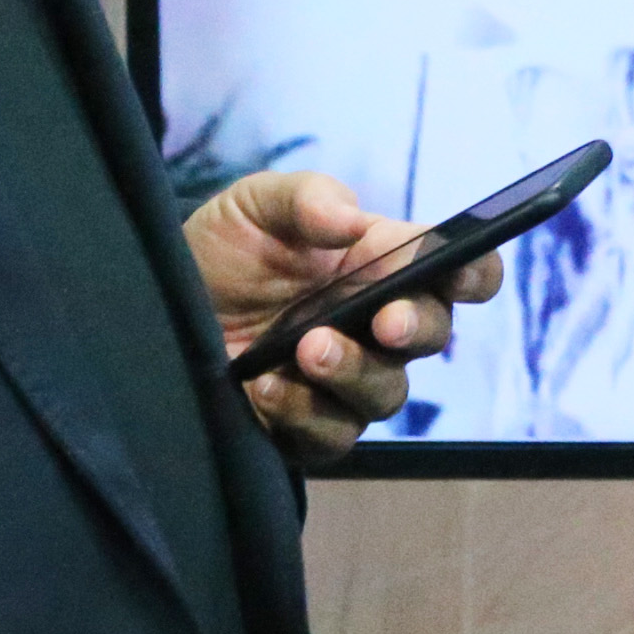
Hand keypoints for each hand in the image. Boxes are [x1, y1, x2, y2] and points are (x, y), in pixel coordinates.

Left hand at [187, 168, 504, 468]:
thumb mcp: (255, 205)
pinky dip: (302, 413)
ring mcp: (345, 381)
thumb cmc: (224, 249)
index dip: (475, 273)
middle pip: (431, 335)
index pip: (457, 272)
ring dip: (354, 370)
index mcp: (383, 265)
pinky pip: (331, 435)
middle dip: (415, 326)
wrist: (158, 304)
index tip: (459, 272)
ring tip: (305, 348)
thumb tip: (352, 221)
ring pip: (386, 392)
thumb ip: (308, 198)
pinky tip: (263, 387)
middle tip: (384, 320)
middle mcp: (376, 326)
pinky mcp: (307, 428)